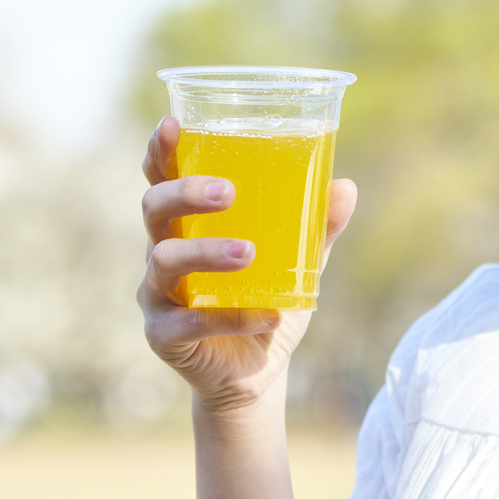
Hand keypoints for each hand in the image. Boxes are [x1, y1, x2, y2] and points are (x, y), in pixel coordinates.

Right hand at [137, 116, 356, 420]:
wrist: (256, 373)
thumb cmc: (264, 300)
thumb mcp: (298, 262)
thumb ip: (317, 227)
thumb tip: (345, 187)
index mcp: (185, 224)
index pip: (161, 177)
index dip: (160, 150)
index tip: (173, 125)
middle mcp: (161, 252)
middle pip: (154, 209)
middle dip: (186, 194)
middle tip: (229, 193)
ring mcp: (156, 295)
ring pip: (165, 263)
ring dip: (207, 253)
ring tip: (250, 254)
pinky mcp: (163, 336)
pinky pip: (188, 322)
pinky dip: (231, 317)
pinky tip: (268, 315)